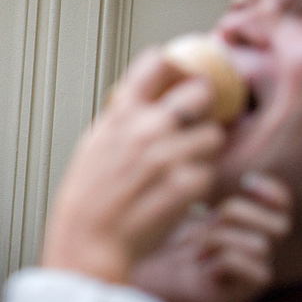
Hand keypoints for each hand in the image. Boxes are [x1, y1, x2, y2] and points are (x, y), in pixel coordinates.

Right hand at [41, 48, 225, 282]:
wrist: (89, 240)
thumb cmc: (86, 197)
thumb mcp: (94, 142)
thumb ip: (121, 116)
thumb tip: (141, 98)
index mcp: (121, 113)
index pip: (157, 62)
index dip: (174, 67)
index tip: (179, 74)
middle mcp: (147, 128)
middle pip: (201, 91)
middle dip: (203, 104)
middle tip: (196, 118)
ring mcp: (170, 155)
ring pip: (214, 135)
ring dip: (205, 148)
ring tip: (185, 164)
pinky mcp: (188, 184)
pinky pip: (210, 172)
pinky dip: (200, 182)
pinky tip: (180, 190)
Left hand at [132, 172, 291, 301]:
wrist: (141, 270)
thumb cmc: (159, 230)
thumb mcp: (178, 194)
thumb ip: (198, 172)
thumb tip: (208, 139)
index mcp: (246, 220)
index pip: (283, 203)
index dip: (272, 190)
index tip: (245, 180)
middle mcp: (256, 246)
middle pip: (281, 225)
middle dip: (238, 212)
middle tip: (206, 218)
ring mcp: (251, 272)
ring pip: (260, 245)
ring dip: (219, 237)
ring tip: (194, 245)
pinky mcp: (241, 293)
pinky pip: (252, 268)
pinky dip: (220, 260)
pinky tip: (199, 262)